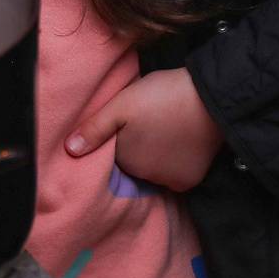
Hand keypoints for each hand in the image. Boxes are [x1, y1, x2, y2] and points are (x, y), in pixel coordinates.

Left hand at [65, 68, 223, 192]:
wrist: (209, 99)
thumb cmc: (160, 96)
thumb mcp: (121, 105)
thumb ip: (95, 129)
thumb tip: (69, 151)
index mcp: (125, 159)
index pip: (114, 153)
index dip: (119, 136)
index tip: (129, 122)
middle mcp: (145, 177)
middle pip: (133, 163)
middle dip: (137, 146)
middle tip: (149, 121)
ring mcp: (169, 181)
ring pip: (153, 169)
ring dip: (155, 155)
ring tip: (164, 128)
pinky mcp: (189, 181)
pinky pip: (174, 175)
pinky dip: (174, 163)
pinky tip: (178, 141)